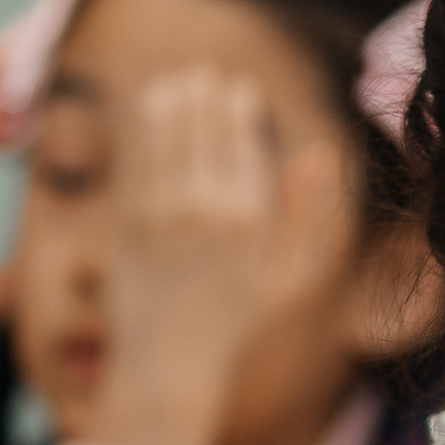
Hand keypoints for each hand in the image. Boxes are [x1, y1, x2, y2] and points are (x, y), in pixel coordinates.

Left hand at [82, 69, 343, 444]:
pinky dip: (139, 129)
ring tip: (174, 85)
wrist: (169, 367)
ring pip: (161, 130)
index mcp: (250, 216)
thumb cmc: (236, 323)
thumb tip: (320, 154)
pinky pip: (132, 158)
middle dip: (201, 91)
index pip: (240, 133)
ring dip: (167, 99)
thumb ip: (308, 214)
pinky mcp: (124, 221)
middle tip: (201, 77)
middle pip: (199, 122)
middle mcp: (205, 207)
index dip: (236, 101)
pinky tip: (146, 115)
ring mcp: (159, 213)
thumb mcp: (289, 276)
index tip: (236, 89)